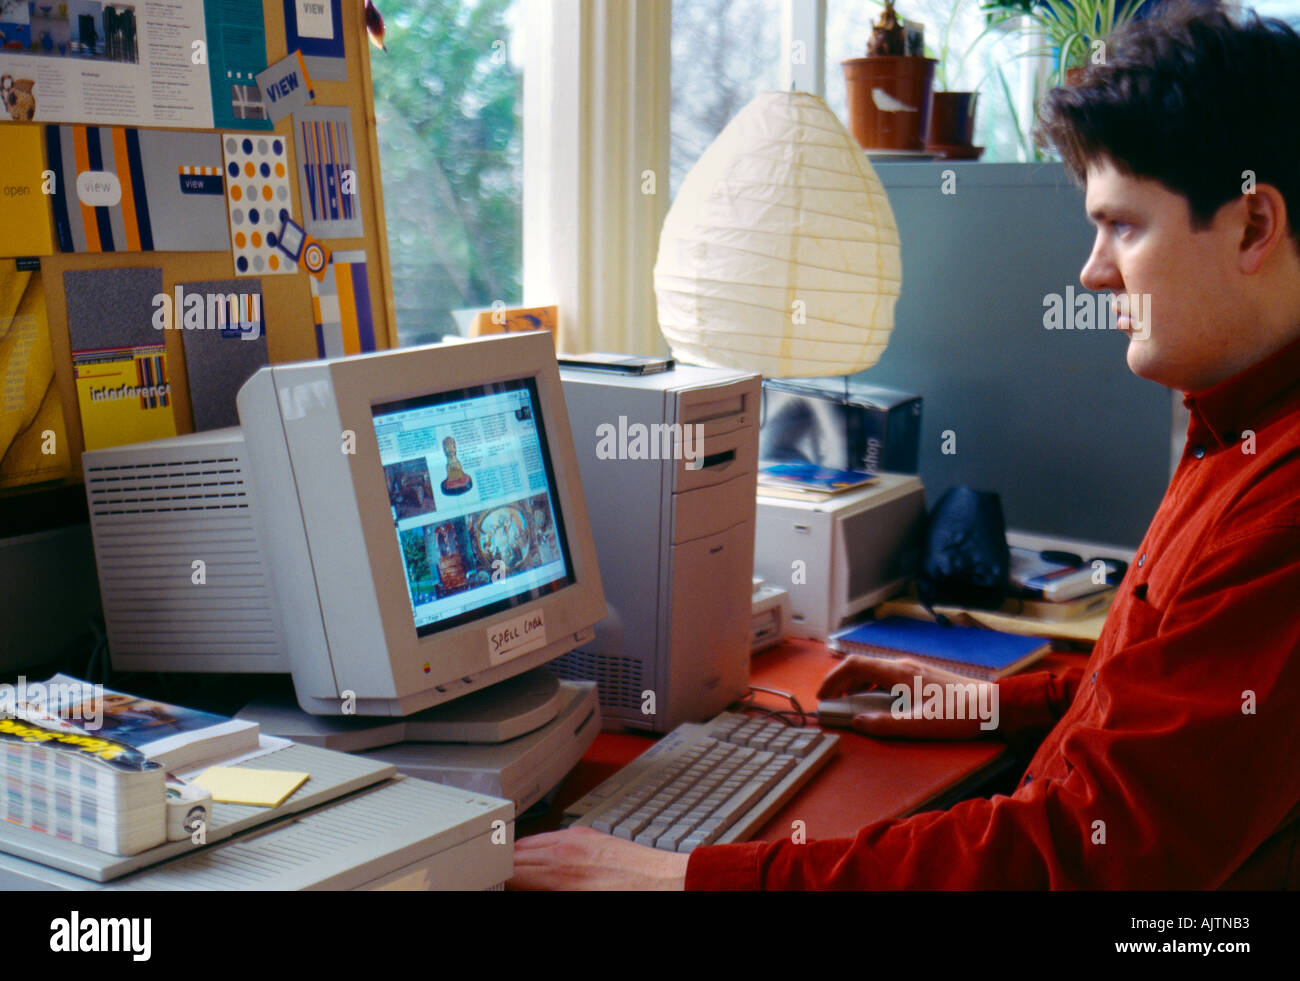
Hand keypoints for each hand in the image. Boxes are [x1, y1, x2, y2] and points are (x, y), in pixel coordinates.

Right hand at [509, 826, 689, 889]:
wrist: (668, 885)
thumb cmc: (630, 898)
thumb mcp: (574, 900)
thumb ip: (544, 890)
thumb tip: (528, 889)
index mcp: (558, 872)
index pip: (509, 871)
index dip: (495, 879)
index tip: (488, 883)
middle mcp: (564, 849)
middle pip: (515, 854)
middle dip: (501, 869)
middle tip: (493, 880)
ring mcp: (577, 838)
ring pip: (531, 842)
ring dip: (517, 858)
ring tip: (509, 873)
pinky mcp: (590, 835)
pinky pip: (552, 837)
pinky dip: (539, 849)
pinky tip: (539, 861)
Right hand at [818, 655, 997, 739]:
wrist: (994, 704)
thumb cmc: (960, 714)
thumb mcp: (920, 725)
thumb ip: (886, 725)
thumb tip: (857, 722)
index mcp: (899, 673)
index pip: (854, 665)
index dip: (833, 678)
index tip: (822, 695)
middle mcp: (903, 666)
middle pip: (861, 667)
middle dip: (841, 683)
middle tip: (832, 703)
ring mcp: (913, 669)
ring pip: (874, 672)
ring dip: (856, 686)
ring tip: (850, 705)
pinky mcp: (921, 677)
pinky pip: (887, 677)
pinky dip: (872, 688)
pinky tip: (877, 704)